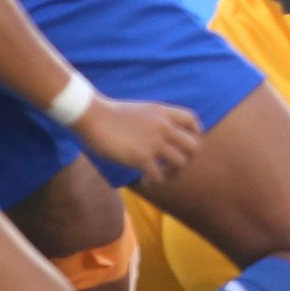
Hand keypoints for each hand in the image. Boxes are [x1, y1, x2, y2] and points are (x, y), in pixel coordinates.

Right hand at [70, 96, 200, 184]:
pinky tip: (146, 181)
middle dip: (186, 157)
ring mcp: (154, 142)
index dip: (194, 132)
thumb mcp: (142, 110)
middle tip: (174, 164)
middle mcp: (164, 126)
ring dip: (172, 172)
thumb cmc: (111, 114)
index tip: (186, 142)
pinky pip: (158, 175)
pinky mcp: (141, 157)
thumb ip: (155, 119)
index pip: (192, 120)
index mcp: (164, 112)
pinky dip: (154, 181)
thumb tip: (159, 131)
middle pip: (192, 145)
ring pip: (180, 162)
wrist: (94, 116)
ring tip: (161, 175)